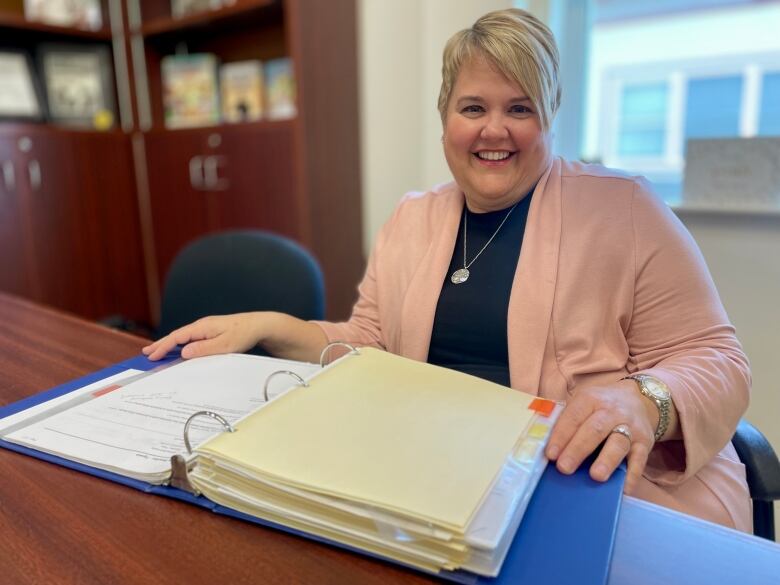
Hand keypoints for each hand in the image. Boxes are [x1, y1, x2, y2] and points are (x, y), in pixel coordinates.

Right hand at [142, 313, 263, 360]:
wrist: (259, 325)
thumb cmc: (244, 334)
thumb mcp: (225, 345)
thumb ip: (204, 349)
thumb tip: (184, 352)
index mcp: (203, 327)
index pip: (177, 337)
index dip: (163, 346)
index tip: (152, 355)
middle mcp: (202, 326)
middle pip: (177, 335)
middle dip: (161, 344)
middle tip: (146, 353)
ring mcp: (206, 328)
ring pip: (183, 337)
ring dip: (170, 344)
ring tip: (156, 352)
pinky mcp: (211, 332)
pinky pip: (191, 338)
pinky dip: (181, 344)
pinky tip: (178, 350)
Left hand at [544, 379, 658, 493]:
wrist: (637, 398)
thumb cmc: (600, 406)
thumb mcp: (583, 403)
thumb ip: (567, 419)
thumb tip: (544, 442)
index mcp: (591, 399)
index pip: (574, 417)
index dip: (561, 435)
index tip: (550, 454)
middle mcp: (612, 411)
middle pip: (594, 430)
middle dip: (578, 450)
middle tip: (564, 468)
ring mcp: (630, 427)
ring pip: (618, 443)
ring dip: (607, 460)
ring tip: (596, 476)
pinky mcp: (645, 442)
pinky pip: (640, 459)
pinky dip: (632, 475)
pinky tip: (623, 488)